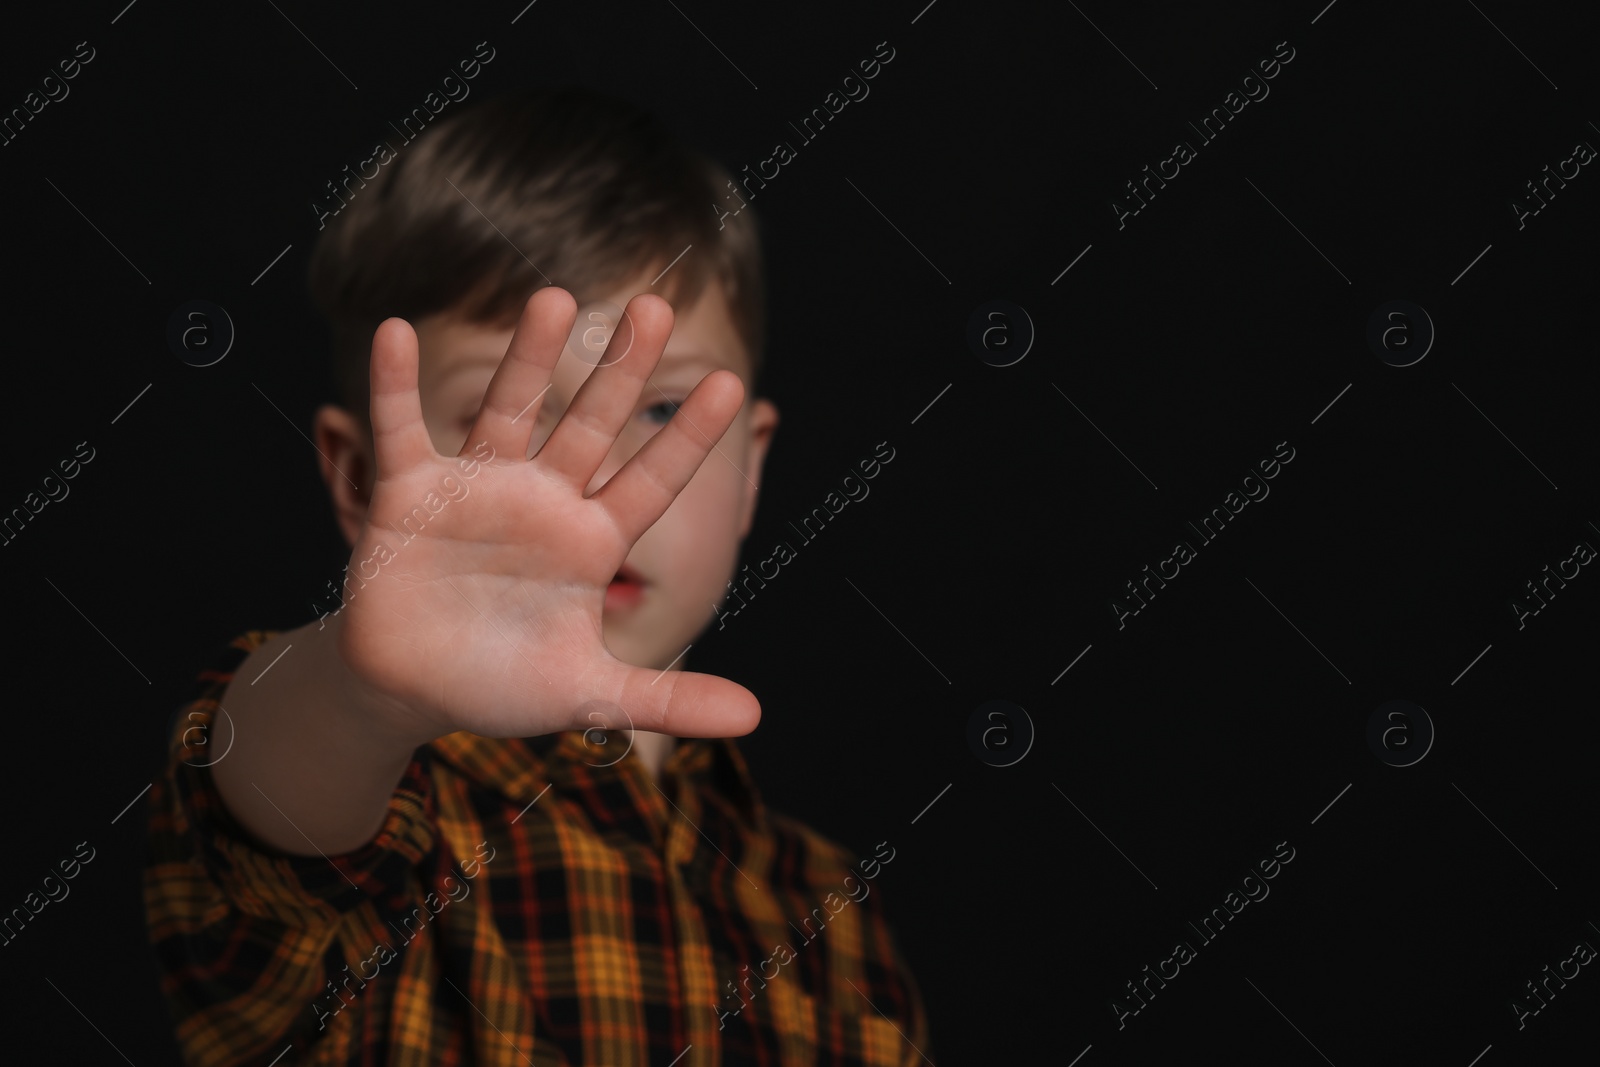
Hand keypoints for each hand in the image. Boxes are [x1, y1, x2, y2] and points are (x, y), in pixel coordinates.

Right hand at [335, 286, 759, 745]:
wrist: (413, 688)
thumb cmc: (505, 682)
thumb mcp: (589, 693)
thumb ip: (668, 699)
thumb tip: (754, 718)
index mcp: (592, 539)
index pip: (651, 480)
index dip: (686, 438)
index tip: (730, 386)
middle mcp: (544, 500)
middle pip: (591, 425)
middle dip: (621, 371)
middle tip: (656, 308)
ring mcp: (479, 490)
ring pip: (509, 411)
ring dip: (527, 358)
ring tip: (553, 296)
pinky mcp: (410, 493)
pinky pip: (402, 431)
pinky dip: (393, 386)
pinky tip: (393, 331)